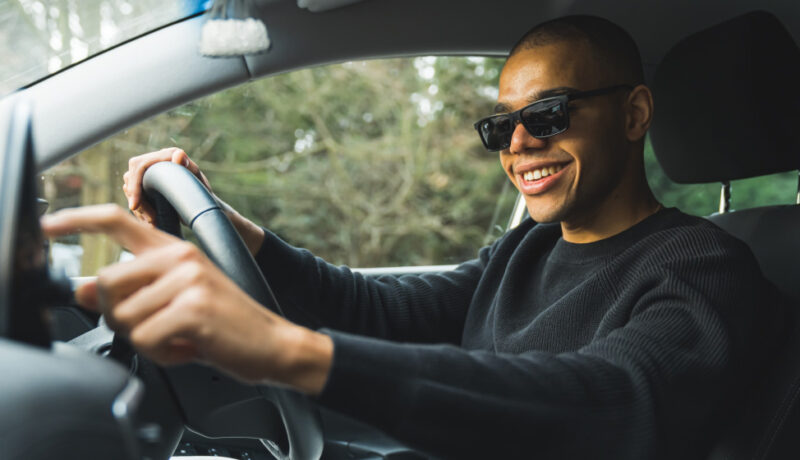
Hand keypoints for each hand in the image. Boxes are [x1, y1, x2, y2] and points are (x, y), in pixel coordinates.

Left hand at [41, 204, 331, 393]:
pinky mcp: (193, 307)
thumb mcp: (176, 303)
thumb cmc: (226, 325)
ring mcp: (188, 279)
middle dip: (120, 317)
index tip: (51, 225)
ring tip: (179, 338)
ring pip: (125, 317)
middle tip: (154, 329)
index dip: (78, 219)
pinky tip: (189, 348)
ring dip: (146, 340)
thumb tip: (83, 289)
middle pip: (108, 283)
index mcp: (175, 250)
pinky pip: (146, 338)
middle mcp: (180, 256)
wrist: (274, 343)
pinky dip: (162, 354)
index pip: (118, 221)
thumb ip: (131, 291)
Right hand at [122, 147, 264, 253]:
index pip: (139, 166)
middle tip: (150, 220)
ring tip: (154, 222)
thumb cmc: (203, 195)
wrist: (204, 208)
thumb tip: (179, 155)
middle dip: (136, 200)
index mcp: (168, 155)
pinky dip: (140, 211)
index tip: (134, 206)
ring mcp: (150, 173)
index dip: (134, 185)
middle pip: (130, 177)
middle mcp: (157, 160)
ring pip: (129, 188)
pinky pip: (134, 197)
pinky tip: (151, 222)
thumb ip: (190, 168)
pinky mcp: (147, 186)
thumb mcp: (199, 183)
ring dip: (139, 208)